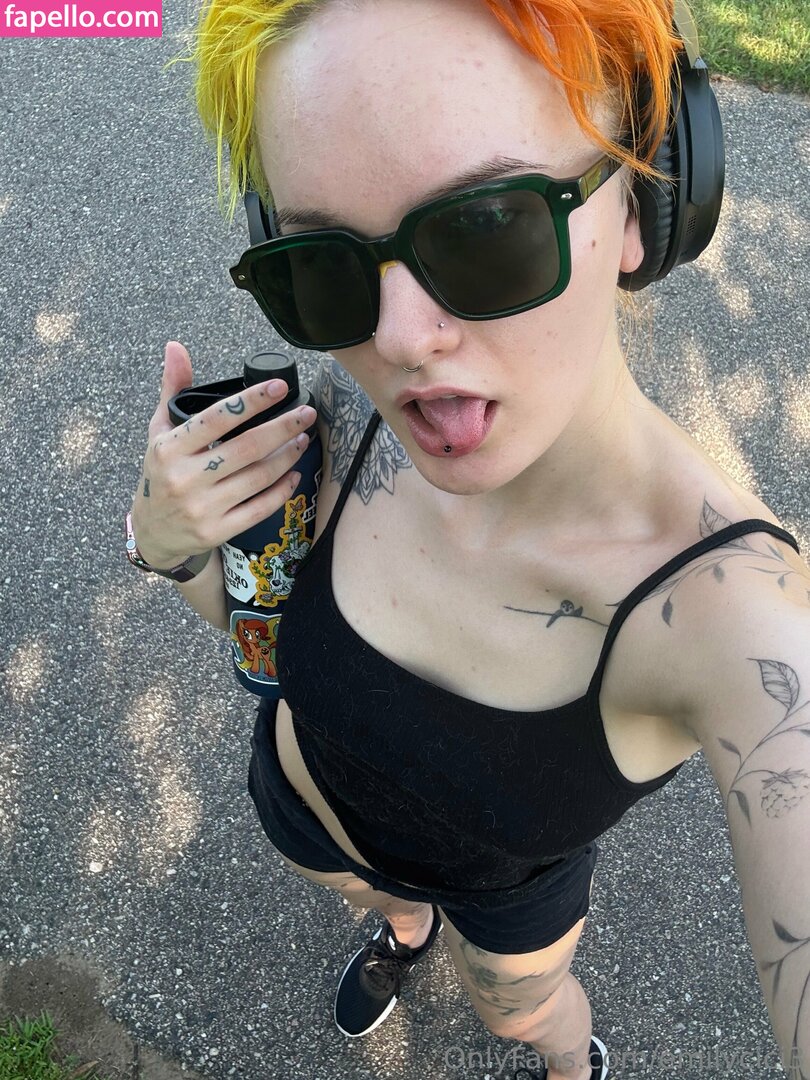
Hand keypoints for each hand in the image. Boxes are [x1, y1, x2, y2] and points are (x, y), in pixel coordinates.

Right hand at [130, 340, 314, 569]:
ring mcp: (202, 507)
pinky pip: (259, 508)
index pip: (218, 418)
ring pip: (258, 477)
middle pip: (247, 448)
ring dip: (287, 456)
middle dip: (283, 427)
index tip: (281, 387)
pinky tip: (295, 474)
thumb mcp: (158, 431)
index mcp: (170, 447)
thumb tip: (176, 347)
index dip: (253, 401)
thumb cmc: (161, 473)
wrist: (151, 532)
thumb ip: (173, 389)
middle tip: (307, 413)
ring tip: (303, 439)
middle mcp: (185, 477)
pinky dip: (282, 490)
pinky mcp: (217, 531)